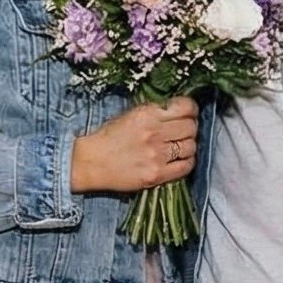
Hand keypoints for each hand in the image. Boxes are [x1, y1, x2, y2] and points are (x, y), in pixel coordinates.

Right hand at [71, 98, 197, 194]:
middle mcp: (154, 133)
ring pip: (191, 146)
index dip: (191, 109)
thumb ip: (155, 111)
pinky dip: (187, 161)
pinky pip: (186, 166)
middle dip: (190, 127)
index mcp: (148, 113)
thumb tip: (179, 110)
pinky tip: (179, 159)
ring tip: (179, 145)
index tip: (188, 113)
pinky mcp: (156, 175)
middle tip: (183, 130)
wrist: (90, 162)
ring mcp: (157, 155)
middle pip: (191, 127)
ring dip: (188, 145)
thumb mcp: (131, 114)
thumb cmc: (109, 137)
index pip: (186, 107)